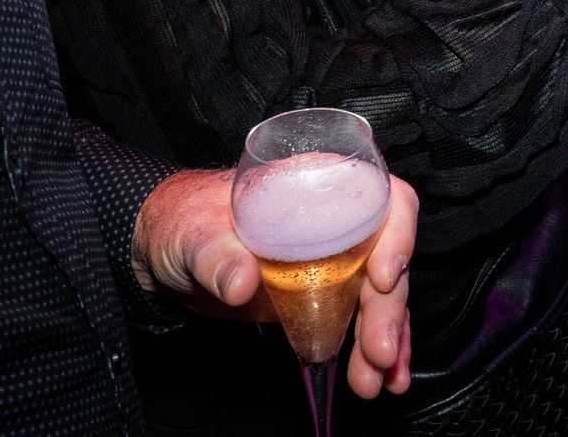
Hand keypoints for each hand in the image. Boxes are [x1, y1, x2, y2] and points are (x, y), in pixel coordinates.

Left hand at [131, 170, 418, 397]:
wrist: (170, 254)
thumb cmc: (186, 224)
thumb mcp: (195, 234)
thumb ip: (217, 255)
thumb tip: (242, 282)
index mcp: (321, 188)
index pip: (383, 199)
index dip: (397, 235)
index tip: (382, 278)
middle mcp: (341, 222)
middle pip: (387, 259)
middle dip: (388, 310)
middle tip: (377, 351)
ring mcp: (337, 262)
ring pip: (381, 298)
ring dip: (385, 339)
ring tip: (375, 379)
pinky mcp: (326, 299)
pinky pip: (360, 322)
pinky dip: (373, 350)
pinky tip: (381, 378)